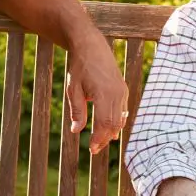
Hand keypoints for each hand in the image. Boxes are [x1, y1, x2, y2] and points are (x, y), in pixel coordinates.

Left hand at [65, 33, 127, 153]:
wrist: (90, 45)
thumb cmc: (79, 67)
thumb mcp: (73, 89)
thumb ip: (77, 111)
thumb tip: (76, 131)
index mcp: (103, 94)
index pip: (104, 124)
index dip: (99, 138)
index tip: (91, 149)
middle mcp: (116, 93)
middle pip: (114, 124)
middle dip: (104, 139)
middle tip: (94, 149)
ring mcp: (122, 91)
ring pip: (120, 119)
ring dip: (111, 132)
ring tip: (100, 142)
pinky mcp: (122, 89)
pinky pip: (122, 110)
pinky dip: (116, 121)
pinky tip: (110, 129)